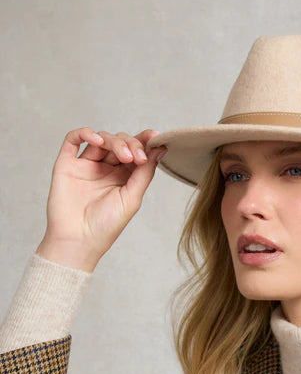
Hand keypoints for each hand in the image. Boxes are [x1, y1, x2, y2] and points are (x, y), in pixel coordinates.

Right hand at [36, 127, 167, 271]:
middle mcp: (105, 168)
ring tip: (123, 156)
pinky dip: (86, 133)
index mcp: (123, 176)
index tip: (155, 137)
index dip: (144, 141)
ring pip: (101, 138)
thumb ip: (145, 172)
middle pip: (120, 142)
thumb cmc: (106, 226)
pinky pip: (73, 139)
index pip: (135, 151)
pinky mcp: (67, 164)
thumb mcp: (132, 197)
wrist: (78, 240)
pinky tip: (97, 140)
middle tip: (136, 157)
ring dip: (114, 141)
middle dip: (131, 144)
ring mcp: (86, 165)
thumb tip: (160, 147)